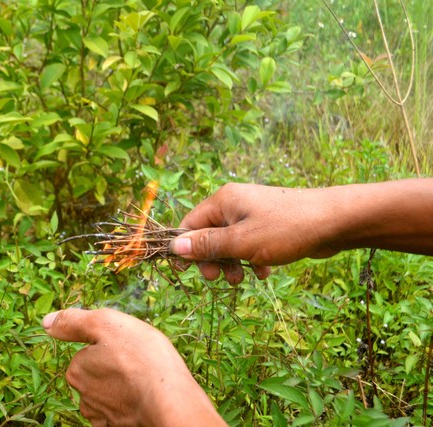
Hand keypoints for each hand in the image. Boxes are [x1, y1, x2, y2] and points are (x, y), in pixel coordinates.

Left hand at [43, 308, 226, 426]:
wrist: (170, 400)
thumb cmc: (141, 358)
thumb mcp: (106, 324)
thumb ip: (73, 322)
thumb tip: (46, 322)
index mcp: (77, 370)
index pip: (89, 352)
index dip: (110, 345)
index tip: (127, 347)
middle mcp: (84, 397)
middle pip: (99, 374)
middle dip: (115, 367)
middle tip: (138, 362)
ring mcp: (102, 415)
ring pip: (110, 392)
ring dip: (124, 386)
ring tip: (145, 379)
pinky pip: (121, 410)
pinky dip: (131, 404)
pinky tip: (144, 397)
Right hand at [171, 183, 340, 283]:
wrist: (335, 221)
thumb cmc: (286, 229)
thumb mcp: (242, 242)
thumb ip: (207, 245)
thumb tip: (175, 246)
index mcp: (223, 201)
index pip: (190, 223)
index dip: (185, 248)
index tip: (184, 273)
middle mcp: (234, 203)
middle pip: (208, 235)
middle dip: (212, 260)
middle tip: (219, 279)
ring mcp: (252, 213)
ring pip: (229, 242)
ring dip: (231, 263)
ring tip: (243, 279)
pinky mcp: (268, 224)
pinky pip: (248, 243)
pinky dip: (251, 259)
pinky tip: (265, 271)